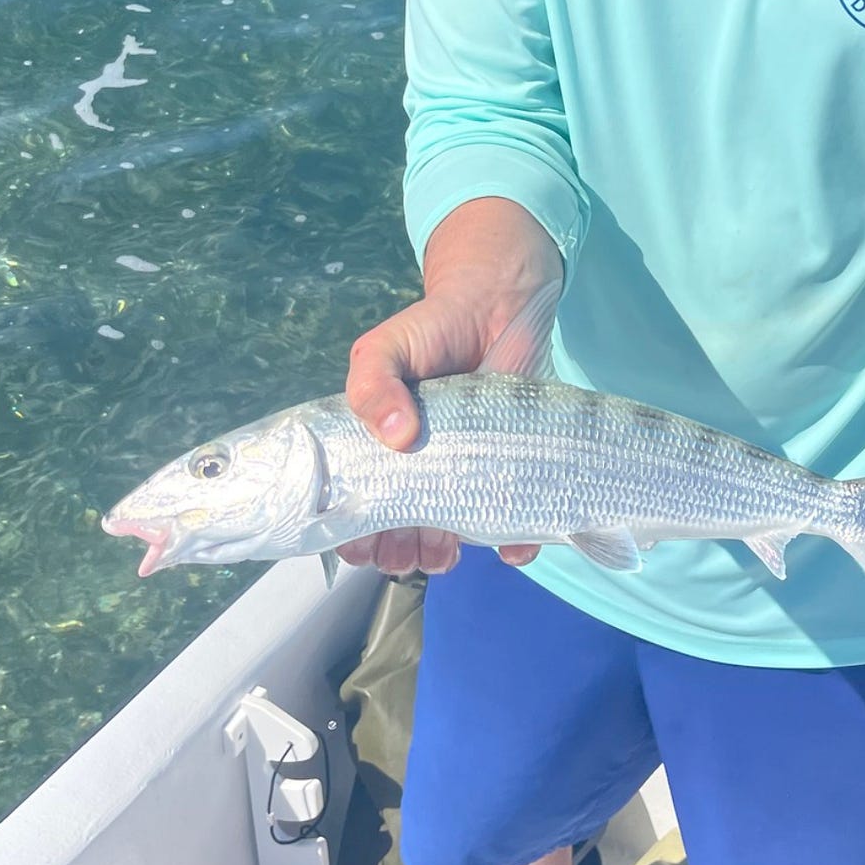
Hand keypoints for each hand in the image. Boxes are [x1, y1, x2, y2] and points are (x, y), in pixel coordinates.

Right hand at [339, 283, 539, 576]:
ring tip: (446, 547)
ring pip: (446, 542)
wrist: (497, 306)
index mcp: (375, 451)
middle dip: (395, 555)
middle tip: (404, 548)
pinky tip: (512, 546)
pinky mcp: (509, 474)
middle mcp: (416, 472)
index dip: (350, 535)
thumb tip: (395, 437)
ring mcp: (463, 476)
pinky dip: (514, 546)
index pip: (351, 509)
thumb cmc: (430, 331)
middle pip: (395, 537)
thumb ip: (372, 385)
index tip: (360, 541)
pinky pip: (512, 528)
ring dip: (440, 557)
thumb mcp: (385, 349)